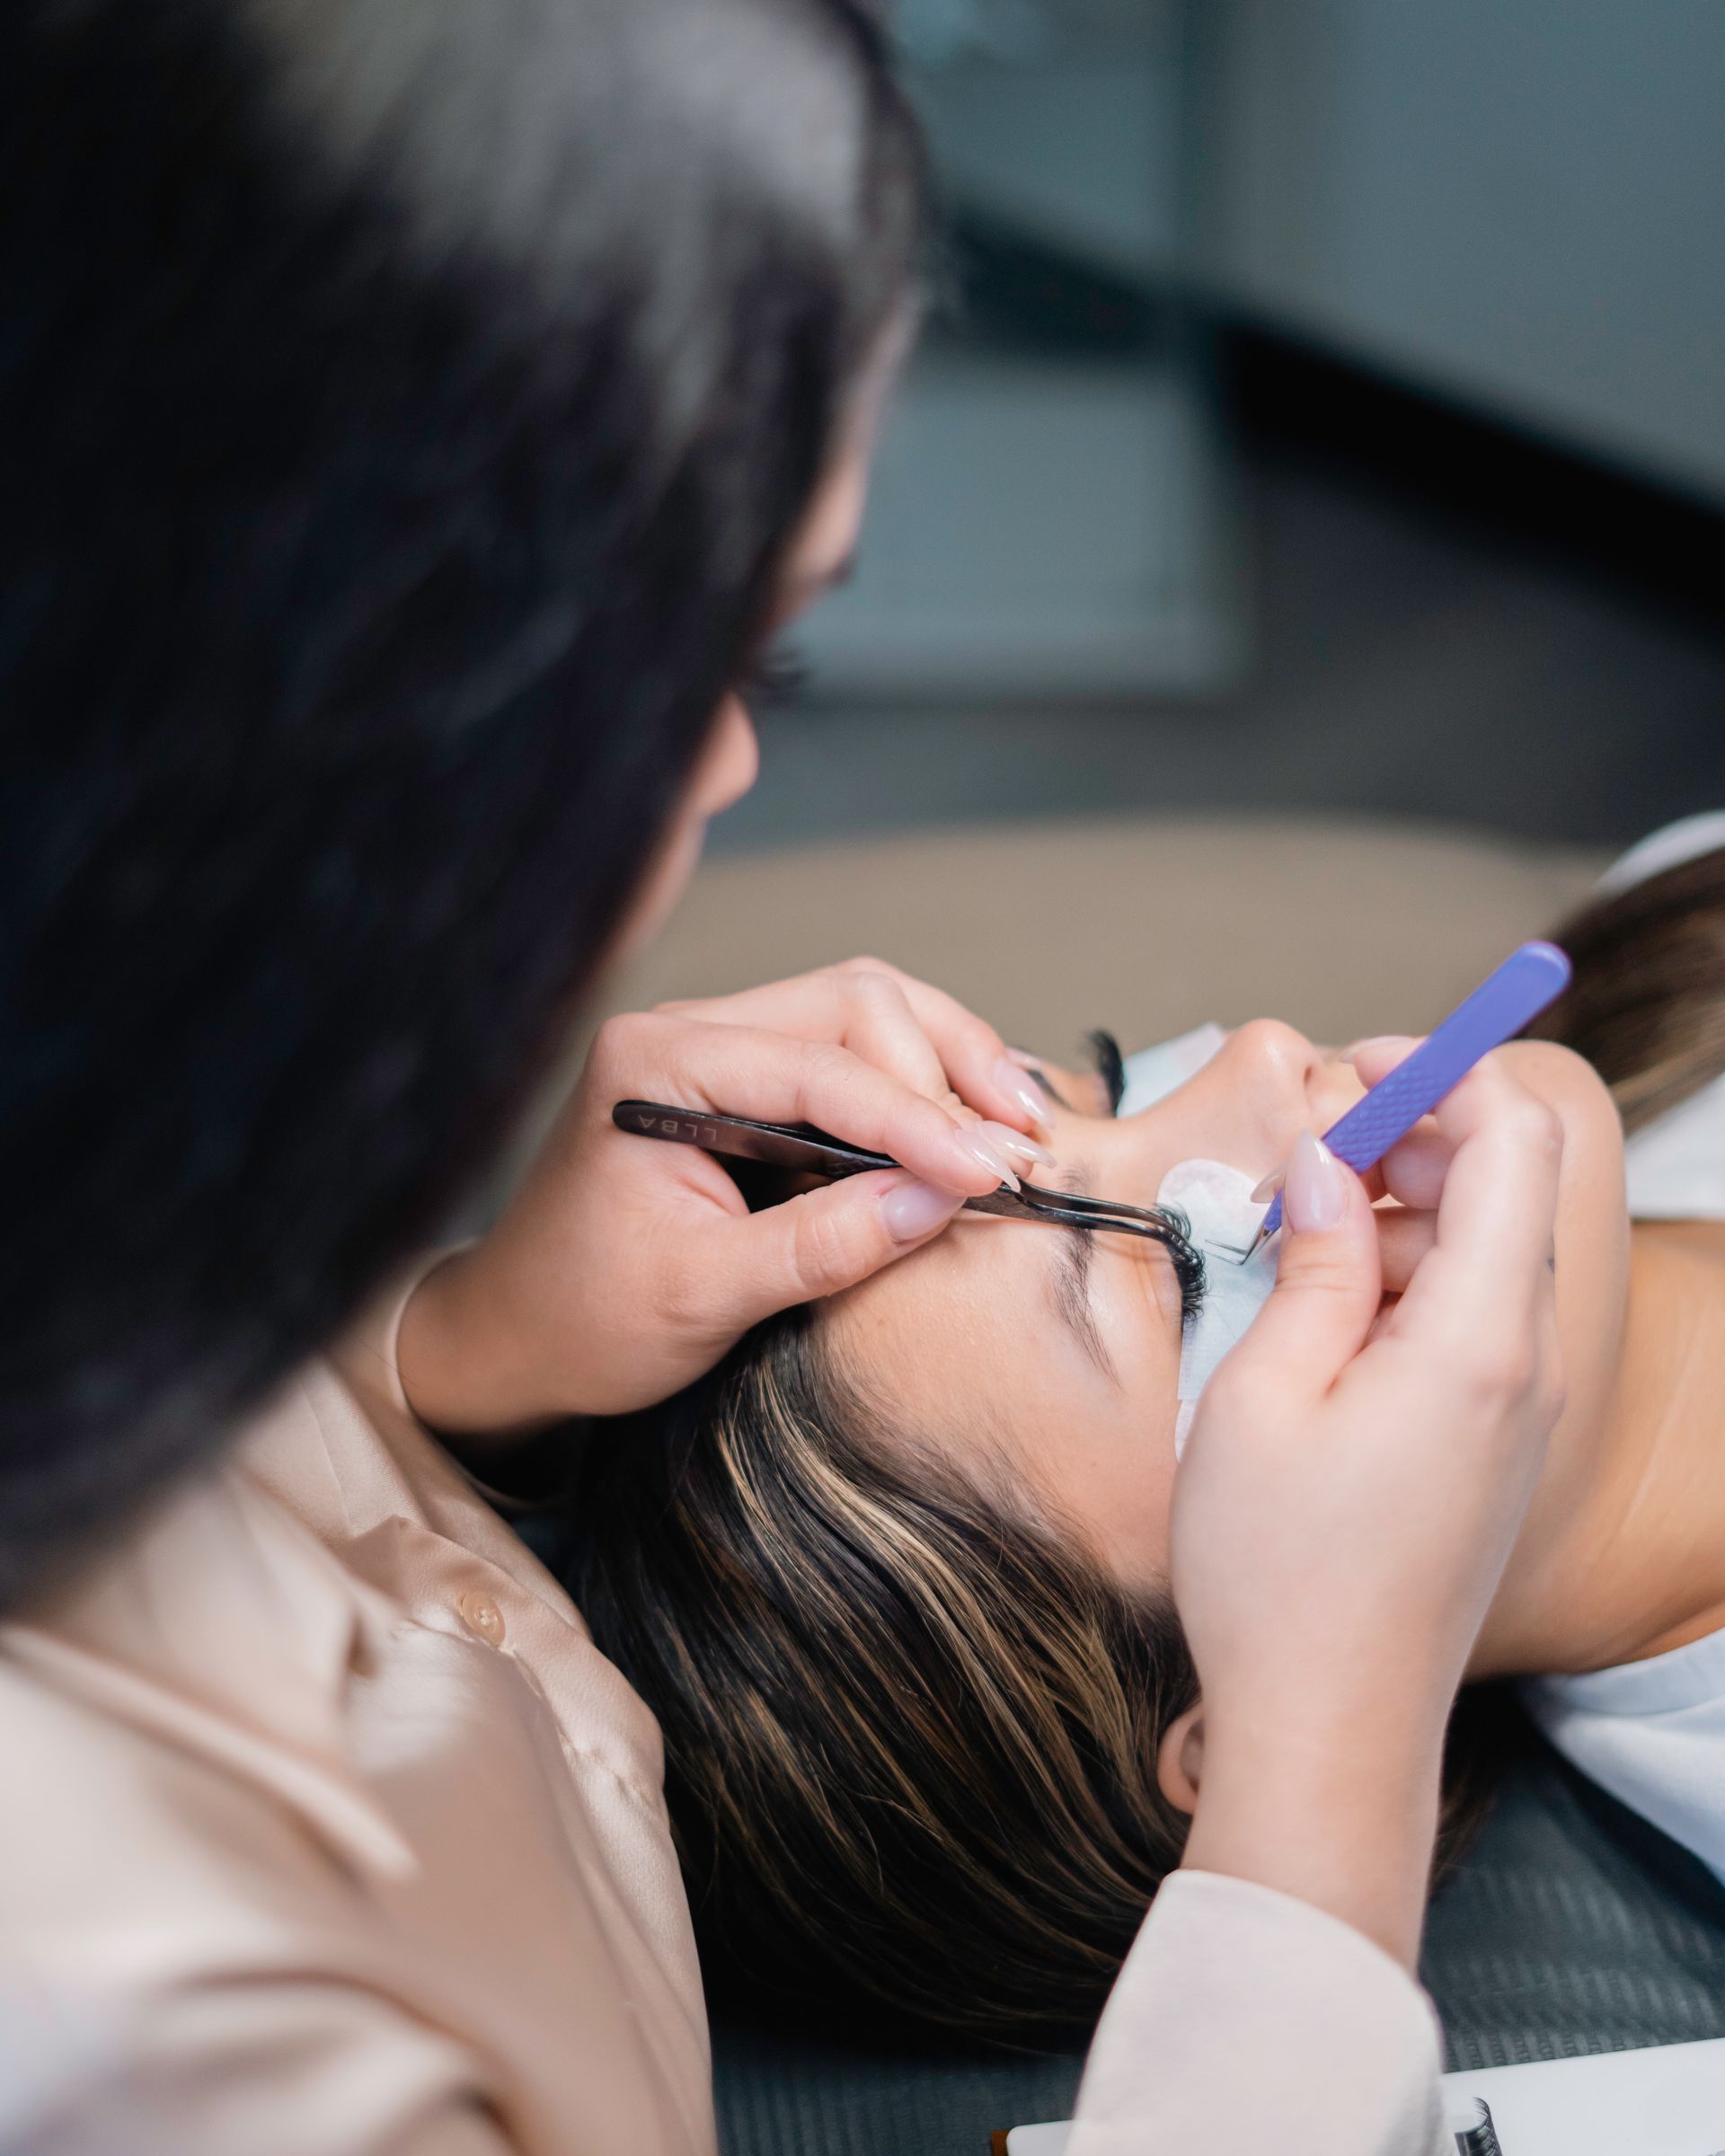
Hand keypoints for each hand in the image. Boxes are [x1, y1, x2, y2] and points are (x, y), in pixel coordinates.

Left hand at [396, 961, 1050, 1430]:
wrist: (517, 1334)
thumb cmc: (585, 1317)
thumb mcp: (703, 1297)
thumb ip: (821, 1244)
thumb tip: (941, 1200)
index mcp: (657, 1065)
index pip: (819, 1066)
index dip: (916, 1119)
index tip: (992, 1174)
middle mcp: (691, 1031)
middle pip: (856, 1003)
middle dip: (945, 1070)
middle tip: (1015, 1152)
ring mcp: (722, 1048)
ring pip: (866, 1012)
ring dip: (947, 1064)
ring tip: (1017, 1128)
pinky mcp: (750, 1083)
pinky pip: (853, 1052)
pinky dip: (922, 1081)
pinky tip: (973, 1122)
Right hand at [1173, 1046, 1565, 1961]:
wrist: (1330, 1731)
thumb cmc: (1281, 1576)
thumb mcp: (1263, 1391)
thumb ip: (1312, 1256)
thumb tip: (1325, 1161)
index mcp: (1481, 1338)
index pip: (1515, 1140)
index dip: (1441, 1075)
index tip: (1350, 1073)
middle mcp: (1530, 1364)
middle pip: (1508, 1187)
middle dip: (1409, 1142)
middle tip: (1297, 1164)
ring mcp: (1523, 1407)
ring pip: (1487, 1249)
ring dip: (1399, 1214)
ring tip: (1289, 1247)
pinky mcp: (1499, 1440)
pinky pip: (1474, 1315)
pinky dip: (1407, 1280)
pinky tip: (1321, 1314)